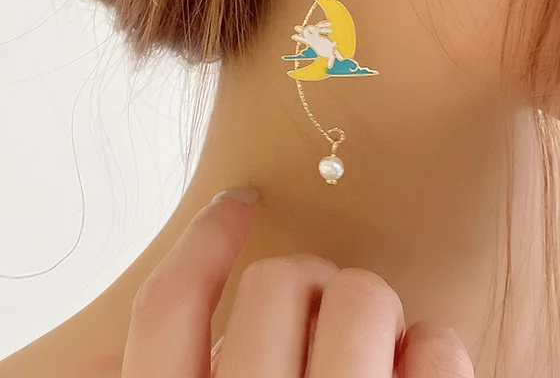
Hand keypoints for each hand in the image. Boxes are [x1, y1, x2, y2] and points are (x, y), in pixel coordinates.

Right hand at [121, 188, 473, 377]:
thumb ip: (171, 376)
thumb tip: (120, 344)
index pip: (168, 306)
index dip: (205, 238)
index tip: (238, 198)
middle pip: (274, 281)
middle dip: (304, 276)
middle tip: (318, 300)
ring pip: (359, 296)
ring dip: (371, 304)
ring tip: (376, 338)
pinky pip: (438, 351)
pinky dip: (437, 349)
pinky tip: (425, 366)